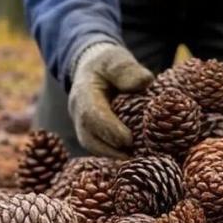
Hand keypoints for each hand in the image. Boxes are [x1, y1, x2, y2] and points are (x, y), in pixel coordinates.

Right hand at [68, 43, 153, 157]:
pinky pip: (99, 149)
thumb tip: (145, 82)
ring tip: (136, 163)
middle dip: (111, 151)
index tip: (129, 139)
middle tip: (135, 159)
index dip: (109, 129)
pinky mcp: (90, 134)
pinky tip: (133, 161)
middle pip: (89, 138)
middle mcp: (78, 112)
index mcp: (83, 92)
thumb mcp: (116, 59)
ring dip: (113, 157)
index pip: (91, 115)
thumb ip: (128, 70)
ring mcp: (81, 126)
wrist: (92, 70)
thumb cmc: (107, 65)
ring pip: (93, 147)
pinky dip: (114, 156)